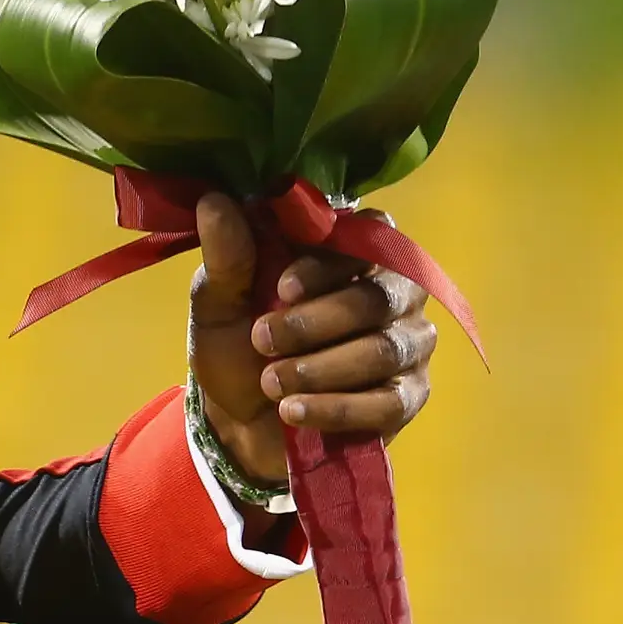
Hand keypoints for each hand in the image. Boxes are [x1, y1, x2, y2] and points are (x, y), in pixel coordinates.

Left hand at [187, 191, 434, 484]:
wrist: (235, 423)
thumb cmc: (236, 350)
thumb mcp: (218, 304)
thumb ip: (227, 257)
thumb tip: (214, 201)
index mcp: (350, 257)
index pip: (365, 238)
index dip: (327, 263)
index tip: (282, 288)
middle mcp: (393, 293)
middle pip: (378, 297)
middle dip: (315, 322)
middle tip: (262, 341)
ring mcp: (408, 345)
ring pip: (384, 348)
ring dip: (320, 368)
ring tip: (270, 381)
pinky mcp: (408, 397)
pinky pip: (388, 401)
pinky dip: (335, 407)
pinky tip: (292, 411)